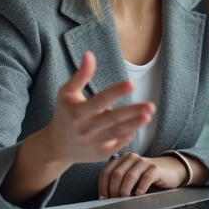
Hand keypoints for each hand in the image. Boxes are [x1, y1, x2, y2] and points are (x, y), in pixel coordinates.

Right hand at [36, 51, 153, 165]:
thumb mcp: (66, 93)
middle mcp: (86, 129)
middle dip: (132, 112)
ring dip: (134, 125)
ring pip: (117, 133)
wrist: (57, 146)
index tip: (131, 84)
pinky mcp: (101, 153)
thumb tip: (89, 54)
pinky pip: (119, 142)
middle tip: (150, 105)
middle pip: (112, 119)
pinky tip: (139, 123)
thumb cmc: (64, 114)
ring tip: (148, 116)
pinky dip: (129, 134)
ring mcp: (94, 143)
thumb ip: (80, 75)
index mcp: (78, 112)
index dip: (115, 92)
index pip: (99, 101)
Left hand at [98, 153, 186, 198]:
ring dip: (125, 191)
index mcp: (122, 159)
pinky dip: (141, 187)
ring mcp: (144, 162)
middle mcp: (131, 158)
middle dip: (114, 190)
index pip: (106, 172)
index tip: (103, 198)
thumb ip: (119, 182)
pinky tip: (139, 194)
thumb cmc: (146, 176)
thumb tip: (106, 197)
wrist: (170, 170)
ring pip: (129, 176)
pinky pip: (146, 177)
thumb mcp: (130, 177)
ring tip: (126, 200)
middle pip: (116, 174)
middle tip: (116, 201)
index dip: (103, 186)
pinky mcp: (155, 168)